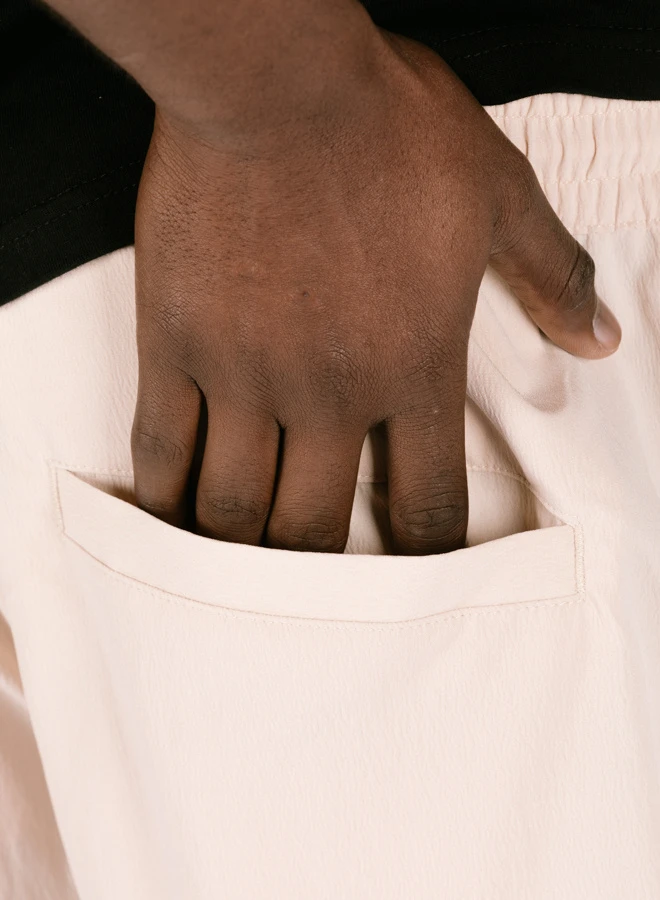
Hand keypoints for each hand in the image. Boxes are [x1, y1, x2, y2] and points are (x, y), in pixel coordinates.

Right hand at [131, 30, 619, 554]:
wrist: (277, 83)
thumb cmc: (384, 130)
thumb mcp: (496, 194)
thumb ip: (551, 274)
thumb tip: (598, 336)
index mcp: (412, 366)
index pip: (428, 501)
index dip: (426, 549)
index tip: (414, 565)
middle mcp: (328, 391)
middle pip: (314, 531)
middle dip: (317, 565)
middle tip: (314, 569)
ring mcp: (244, 374)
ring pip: (233, 508)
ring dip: (238, 544)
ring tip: (240, 552)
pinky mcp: (174, 344)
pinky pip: (163, 447)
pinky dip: (165, 492)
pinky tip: (171, 507)